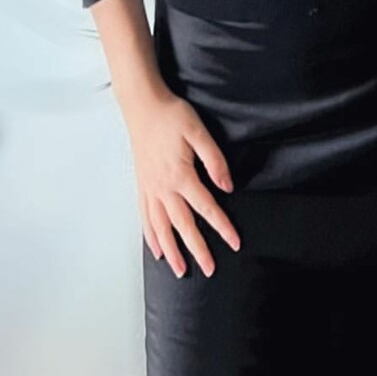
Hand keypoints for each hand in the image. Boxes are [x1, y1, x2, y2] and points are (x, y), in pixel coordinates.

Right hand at [126, 89, 240, 277]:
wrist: (142, 105)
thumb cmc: (171, 115)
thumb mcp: (199, 132)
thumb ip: (215, 160)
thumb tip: (227, 186)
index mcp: (180, 175)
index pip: (206, 208)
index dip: (222, 227)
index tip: (234, 242)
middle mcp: (163, 187)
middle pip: (182, 225)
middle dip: (197, 250)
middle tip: (209, 270)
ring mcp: (150, 188)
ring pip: (161, 227)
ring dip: (171, 250)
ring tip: (180, 270)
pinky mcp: (142, 185)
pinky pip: (145, 217)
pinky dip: (151, 236)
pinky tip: (156, 250)